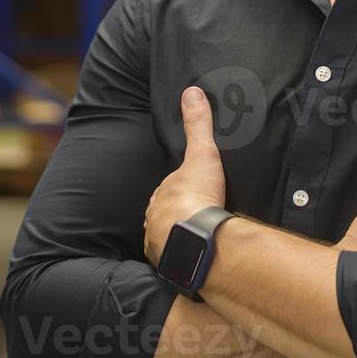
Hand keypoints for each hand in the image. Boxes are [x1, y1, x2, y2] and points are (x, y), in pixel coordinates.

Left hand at [144, 86, 227, 265]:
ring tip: (199, 239)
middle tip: (199, 215)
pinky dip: (183, 257)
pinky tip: (196, 257)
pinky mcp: (169, 264)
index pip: (169, 189)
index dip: (181, 189)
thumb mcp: (202, 153)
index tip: (195, 192)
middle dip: (178, 214)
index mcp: (161, 194)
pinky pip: (175, 260)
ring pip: (167, 237)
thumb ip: (198, 124)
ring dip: (180, 237)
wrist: (197, 239)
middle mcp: (154, 219)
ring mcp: (159, 243)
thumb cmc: (198, 196)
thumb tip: (191, 93)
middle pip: (166, 214)